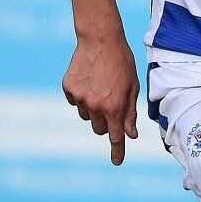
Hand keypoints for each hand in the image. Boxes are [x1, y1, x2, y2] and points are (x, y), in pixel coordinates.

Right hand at [61, 31, 139, 165]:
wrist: (100, 40)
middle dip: (105, 122)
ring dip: (93, 109)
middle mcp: (95, 106)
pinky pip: (74, 102)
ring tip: (100, 87)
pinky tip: (88, 80)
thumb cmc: (122, 63)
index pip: (115, 136)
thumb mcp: (132, 88)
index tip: (117, 162)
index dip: (117, 151)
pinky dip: (81, 96)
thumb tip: (131, 135)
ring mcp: (79, 98)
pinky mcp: (68, 88)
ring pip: (86, 116)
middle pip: (98, 129)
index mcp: (114, 107)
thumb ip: (130, 113)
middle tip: (111, 104)